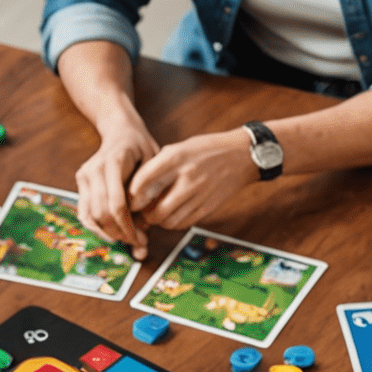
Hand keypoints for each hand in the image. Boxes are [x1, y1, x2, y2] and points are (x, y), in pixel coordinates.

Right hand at [74, 111, 160, 257]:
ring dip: (108, 234)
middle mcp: (94, 169)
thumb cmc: (142, 149)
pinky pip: (84, 213)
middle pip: (101, 214)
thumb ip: (150, 193)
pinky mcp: (80, 183)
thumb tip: (145, 226)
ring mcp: (84, 176)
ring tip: (126, 240)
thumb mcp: (155, 165)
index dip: (128, 227)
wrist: (121, 131)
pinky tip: (111, 235)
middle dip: (119, 234)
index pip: (117, 204)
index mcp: (114, 162)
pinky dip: (97, 229)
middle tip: (137, 243)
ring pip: (90, 217)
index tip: (142, 240)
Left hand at [127, 128, 257, 231]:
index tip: (129, 199)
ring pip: (168, 221)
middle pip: (154, 210)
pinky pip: (183, 224)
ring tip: (156, 213)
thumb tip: (134, 188)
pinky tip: (173, 214)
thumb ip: (158, 166)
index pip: (142, 183)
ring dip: (158, 221)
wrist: (242, 155)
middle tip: (142, 212)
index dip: (131, 196)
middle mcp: (186, 177)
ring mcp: (198, 194)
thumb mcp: (179, 148)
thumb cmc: (206, 150)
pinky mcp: (207, 207)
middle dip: (144, 215)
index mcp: (175, 158)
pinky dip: (173, 223)